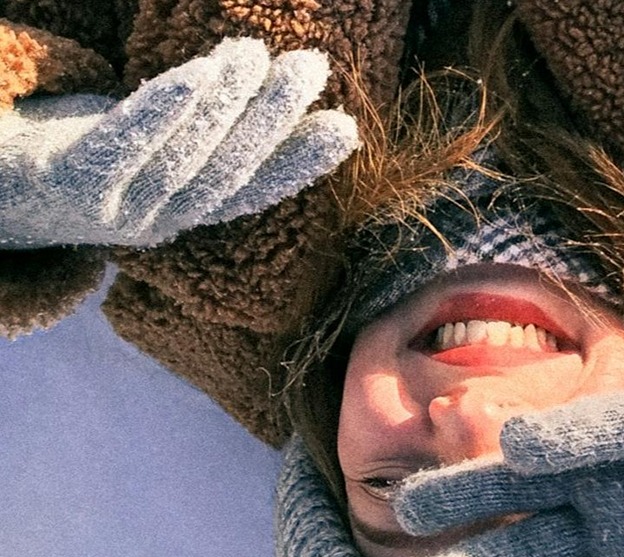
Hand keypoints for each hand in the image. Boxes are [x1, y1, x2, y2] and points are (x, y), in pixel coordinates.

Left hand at [0, 38, 358, 248]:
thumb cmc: (84, 159)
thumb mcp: (149, 158)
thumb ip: (205, 145)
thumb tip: (283, 116)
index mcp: (180, 218)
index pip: (251, 193)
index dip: (300, 165)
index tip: (343, 128)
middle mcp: (153, 222)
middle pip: (225, 171)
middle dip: (272, 120)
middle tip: (309, 68)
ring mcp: (110, 208)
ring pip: (183, 158)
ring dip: (226, 105)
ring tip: (255, 53)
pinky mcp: (67, 179)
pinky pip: (121, 146)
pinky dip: (161, 113)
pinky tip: (193, 76)